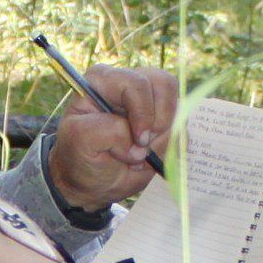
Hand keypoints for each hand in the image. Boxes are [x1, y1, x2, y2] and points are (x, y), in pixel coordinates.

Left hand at [46, 65, 177, 213]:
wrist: (93, 182)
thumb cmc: (81, 157)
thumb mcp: (80, 142)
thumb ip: (108, 131)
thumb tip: (140, 142)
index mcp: (103, 80)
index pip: (136, 84)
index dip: (143, 112)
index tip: (139, 140)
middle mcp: (130, 83)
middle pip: (165, 85)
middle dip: (156, 124)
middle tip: (139, 148)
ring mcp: (151, 100)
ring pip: (178, 108)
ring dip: (162, 140)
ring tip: (139, 155)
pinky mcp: (166, 119)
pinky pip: (183, 129)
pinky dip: (169, 149)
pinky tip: (148, 157)